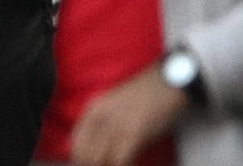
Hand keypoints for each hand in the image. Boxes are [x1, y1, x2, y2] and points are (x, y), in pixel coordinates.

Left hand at [67, 66, 185, 165]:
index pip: (76, 144)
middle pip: (85, 155)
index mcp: (92, 111)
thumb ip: (102, 124)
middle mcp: (99, 118)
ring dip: (108, 165)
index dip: (81, 160)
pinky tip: (130, 163)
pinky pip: (119, 162)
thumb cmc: (145, 97)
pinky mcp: (132, 135)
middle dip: (94, 165)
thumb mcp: (114, 106)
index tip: (91, 164)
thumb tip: (96, 150)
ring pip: (99, 161)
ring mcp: (114, 127)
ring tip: (118, 163)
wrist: (167, 84)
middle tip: (107, 165)